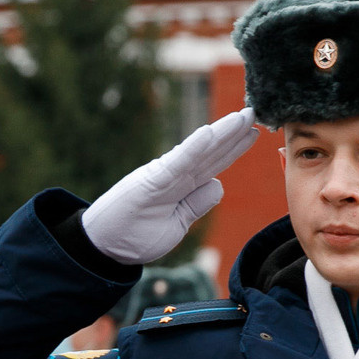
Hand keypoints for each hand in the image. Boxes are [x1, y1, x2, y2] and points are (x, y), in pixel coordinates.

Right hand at [81, 108, 260, 265]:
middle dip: (233, 134)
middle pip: (210, 152)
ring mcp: (162, 176)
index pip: (212, 164)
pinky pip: (176, 164)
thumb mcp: (177, 225)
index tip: (253, 131)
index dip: (232, 148)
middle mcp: (173, 175)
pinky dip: (193, 149)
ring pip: (198, 153)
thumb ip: (195, 205)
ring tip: (242, 116)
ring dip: (221, 134)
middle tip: (254, 112)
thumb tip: (217, 185)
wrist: (103, 246)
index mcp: (181, 186)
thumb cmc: (135, 236)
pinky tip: (209, 133)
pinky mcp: (150, 183)